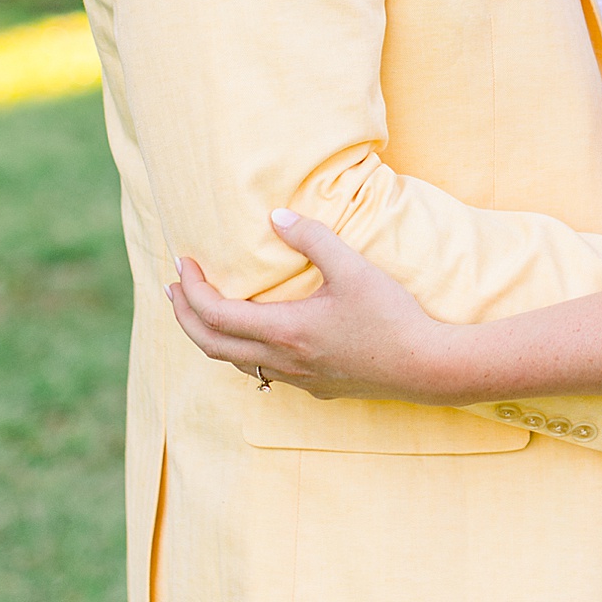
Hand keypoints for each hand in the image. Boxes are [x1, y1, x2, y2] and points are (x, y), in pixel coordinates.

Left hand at [167, 214, 449, 402]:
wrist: (427, 367)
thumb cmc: (391, 316)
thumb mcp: (353, 268)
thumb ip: (313, 238)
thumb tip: (277, 215)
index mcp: (284, 331)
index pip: (214, 315)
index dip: (190, 290)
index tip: (182, 264)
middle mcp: (282, 360)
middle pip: (211, 345)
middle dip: (184, 316)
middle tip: (174, 287)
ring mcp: (298, 379)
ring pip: (235, 362)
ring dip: (211, 334)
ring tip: (203, 309)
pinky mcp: (316, 387)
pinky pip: (262, 371)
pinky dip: (242, 350)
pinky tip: (256, 335)